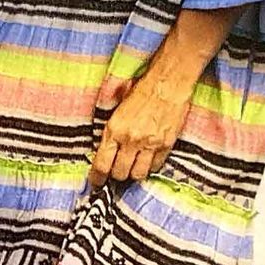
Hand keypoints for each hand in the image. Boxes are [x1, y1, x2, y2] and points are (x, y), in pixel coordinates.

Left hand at [88, 70, 192, 187]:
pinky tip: (147, 160)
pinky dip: (150, 167)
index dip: (97, 177)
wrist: (167, 84)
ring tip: (132, 167)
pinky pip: (155, 166)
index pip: (102, 164)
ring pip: (138, 174)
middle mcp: (131, 140)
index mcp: (114, 129)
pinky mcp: (166, 145)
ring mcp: (150, 144)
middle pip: (119, 173)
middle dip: (116, 175)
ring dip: (133, 174)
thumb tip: (103, 149)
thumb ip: (110, 130)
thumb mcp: (117, 108)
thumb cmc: (142, 91)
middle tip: (116, 171)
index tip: (97, 181)